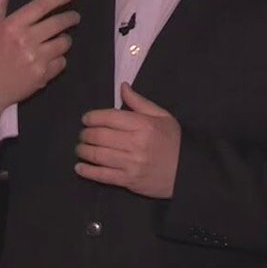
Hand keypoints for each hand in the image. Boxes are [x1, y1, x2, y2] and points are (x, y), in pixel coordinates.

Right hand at [0, 0, 78, 120]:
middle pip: (58, 23)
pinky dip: (59, 59)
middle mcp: (26, 41)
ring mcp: (36, 59)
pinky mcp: (43, 75)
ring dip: (65, 39)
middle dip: (70, 18)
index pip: (41, 6)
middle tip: (74, 17)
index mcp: (12, 26)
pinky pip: (62, 62)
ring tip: (61, 39)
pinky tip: (52, 58)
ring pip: (64, 43)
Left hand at [75, 83, 180, 198]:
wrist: (187, 172)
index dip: (93, 117)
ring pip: (98, 155)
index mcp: (143, 125)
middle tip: (82, 134)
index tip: (86, 119)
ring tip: (80, 148)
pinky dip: (88, 171)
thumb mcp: (162, 116)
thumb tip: (122, 87)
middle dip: (85, 134)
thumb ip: (139, 102)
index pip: (110, 117)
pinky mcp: (129, 181)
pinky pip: (103, 176)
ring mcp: (131, 163)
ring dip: (83, 151)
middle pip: (100, 136)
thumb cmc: (173, 141)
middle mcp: (135, 143)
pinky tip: (79, 168)